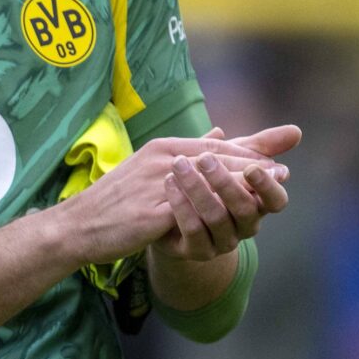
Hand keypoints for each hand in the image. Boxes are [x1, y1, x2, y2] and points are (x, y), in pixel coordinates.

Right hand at [54, 124, 297, 264]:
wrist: (77, 226)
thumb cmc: (115, 200)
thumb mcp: (148, 168)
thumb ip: (186, 153)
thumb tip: (220, 132)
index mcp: (162, 149)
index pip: (214, 147)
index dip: (247, 153)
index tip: (274, 161)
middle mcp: (162, 162)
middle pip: (218, 161)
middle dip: (253, 168)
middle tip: (281, 176)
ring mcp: (157, 186)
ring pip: (211, 186)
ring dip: (242, 191)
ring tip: (266, 198)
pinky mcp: (154, 213)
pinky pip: (193, 213)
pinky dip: (218, 214)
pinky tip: (236, 222)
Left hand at [153, 130, 291, 262]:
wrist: (172, 215)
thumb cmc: (209, 182)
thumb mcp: (231, 160)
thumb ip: (258, 146)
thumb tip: (296, 131)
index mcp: (259, 204)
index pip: (276, 201)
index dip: (267, 186)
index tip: (252, 167)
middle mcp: (245, 226)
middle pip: (244, 208)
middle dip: (225, 181)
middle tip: (204, 158)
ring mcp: (223, 242)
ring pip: (216, 218)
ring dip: (198, 189)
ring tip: (178, 165)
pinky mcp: (198, 251)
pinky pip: (193, 230)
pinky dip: (182, 206)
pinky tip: (170, 184)